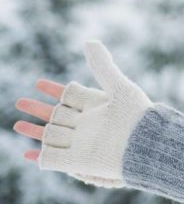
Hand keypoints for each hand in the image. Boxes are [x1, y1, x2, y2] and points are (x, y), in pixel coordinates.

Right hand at [11, 40, 153, 187]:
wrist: (146, 145)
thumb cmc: (137, 115)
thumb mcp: (118, 86)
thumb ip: (102, 66)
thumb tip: (89, 41)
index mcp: (98, 108)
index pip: (71, 96)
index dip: (55, 90)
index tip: (38, 83)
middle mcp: (89, 126)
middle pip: (58, 116)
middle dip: (39, 109)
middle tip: (20, 103)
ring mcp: (82, 144)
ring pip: (52, 136)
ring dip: (35, 131)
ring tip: (18, 124)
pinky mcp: (78, 162)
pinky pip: (54, 159)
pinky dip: (40, 156)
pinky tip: (28, 153)